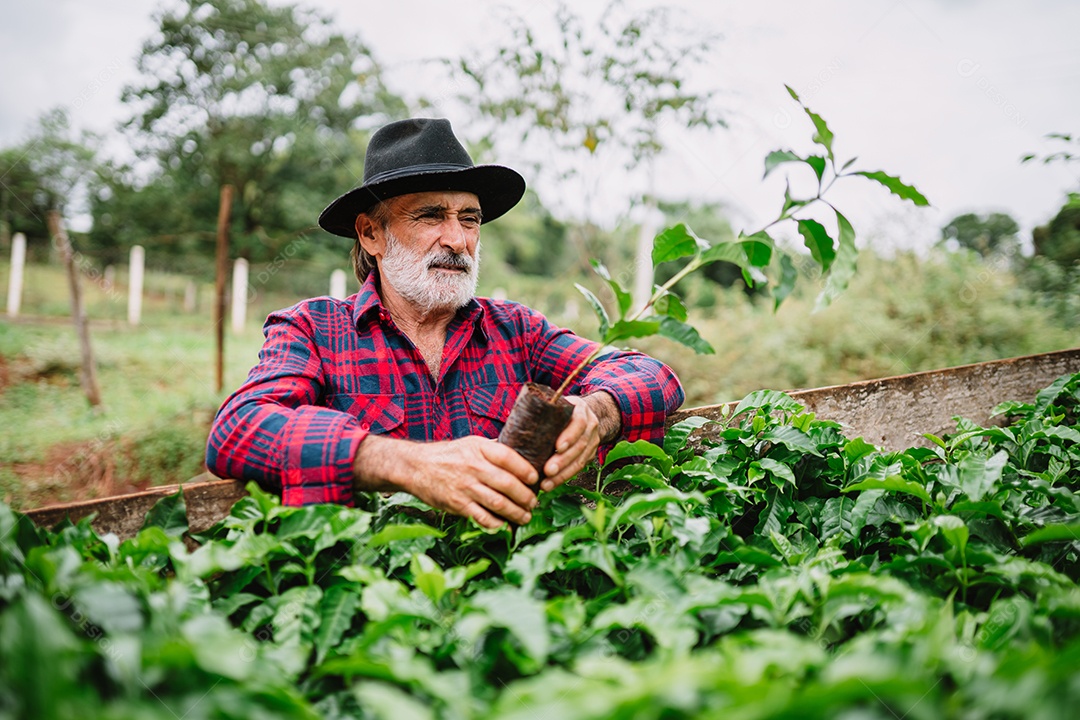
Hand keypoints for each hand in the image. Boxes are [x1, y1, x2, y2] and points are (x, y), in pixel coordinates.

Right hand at [354, 434, 538, 528]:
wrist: (415, 466)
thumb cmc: (448, 455)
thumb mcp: (470, 443)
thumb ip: (493, 449)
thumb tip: (521, 453)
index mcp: (479, 448)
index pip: (509, 458)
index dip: (526, 470)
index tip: (535, 478)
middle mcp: (473, 466)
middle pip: (508, 484)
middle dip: (526, 496)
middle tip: (533, 502)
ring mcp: (465, 486)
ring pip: (499, 503)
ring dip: (516, 513)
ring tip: (525, 516)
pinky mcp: (457, 504)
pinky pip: (482, 517)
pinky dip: (497, 524)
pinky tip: (505, 526)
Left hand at [540, 391, 621, 491]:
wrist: (583, 414)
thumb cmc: (560, 410)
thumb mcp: (554, 404)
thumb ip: (539, 411)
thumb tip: (515, 424)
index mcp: (580, 410)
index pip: (579, 422)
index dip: (569, 436)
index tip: (557, 447)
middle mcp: (590, 425)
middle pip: (579, 445)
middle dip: (563, 460)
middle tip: (548, 471)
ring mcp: (592, 441)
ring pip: (580, 460)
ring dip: (563, 474)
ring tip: (546, 483)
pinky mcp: (590, 455)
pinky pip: (578, 468)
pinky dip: (563, 477)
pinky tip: (550, 484)